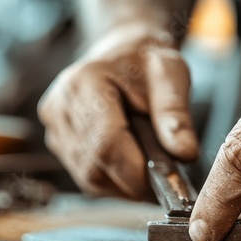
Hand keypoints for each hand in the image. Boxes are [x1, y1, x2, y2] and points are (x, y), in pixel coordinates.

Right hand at [38, 25, 198, 198]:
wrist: (121, 55)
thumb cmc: (147, 64)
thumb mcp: (171, 75)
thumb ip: (176, 114)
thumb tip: (186, 154)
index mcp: (86, 82)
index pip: (106, 144)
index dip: (136, 172)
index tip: (166, 181)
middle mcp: (61, 105)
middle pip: (95, 167)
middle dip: (133, 182)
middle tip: (164, 181)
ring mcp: (54, 125)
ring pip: (89, 178)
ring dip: (123, 185)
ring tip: (149, 171)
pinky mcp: (56, 141)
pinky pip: (85, 176)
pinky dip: (112, 181)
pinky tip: (131, 168)